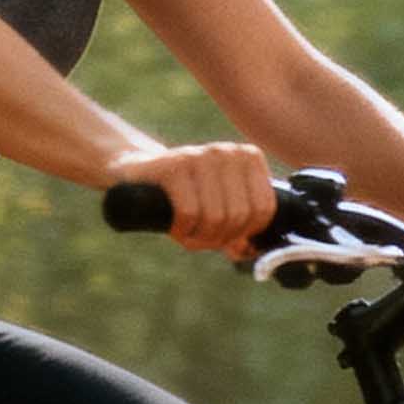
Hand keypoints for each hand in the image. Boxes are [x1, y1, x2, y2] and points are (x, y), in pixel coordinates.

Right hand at [111, 142, 275, 255]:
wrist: (139, 173)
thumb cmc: (185, 195)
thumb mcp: (218, 208)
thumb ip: (240, 230)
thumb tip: (249, 251)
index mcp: (248, 157)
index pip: (264, 209)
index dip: (245, 233)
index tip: (226, 236)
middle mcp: (227, 152)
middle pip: (240, 215)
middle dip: (219, 237)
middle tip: (201, 236)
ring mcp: (201, 155)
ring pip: (216, 216)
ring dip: (199, 236)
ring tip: (187, 231)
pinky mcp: (174, 165)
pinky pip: (190, 213)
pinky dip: (182, 229)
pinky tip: (174, 226)